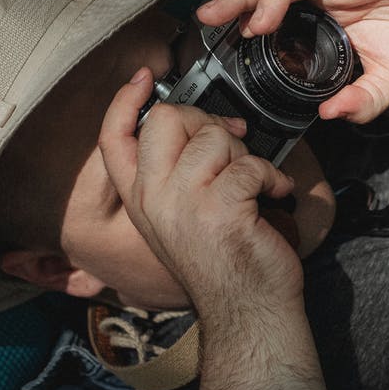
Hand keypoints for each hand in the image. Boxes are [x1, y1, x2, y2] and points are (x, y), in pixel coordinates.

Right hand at [98, 68, 303, 310]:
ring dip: (245, 156)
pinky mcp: (220, 209)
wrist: (248, 312)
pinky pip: (250, 164)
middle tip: (230, 150)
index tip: (144, 77)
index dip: (124, 101)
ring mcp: (183, 203)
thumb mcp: (184, 215)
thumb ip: (179, 172)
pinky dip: (273, 177)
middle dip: (206, 122)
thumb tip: (210, 125)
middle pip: (165, 120)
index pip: (113, 138)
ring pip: (214, 138)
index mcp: (140, 198)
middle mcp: (153, 198)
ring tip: (254, 186)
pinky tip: (275, 196)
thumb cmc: (226, 262)